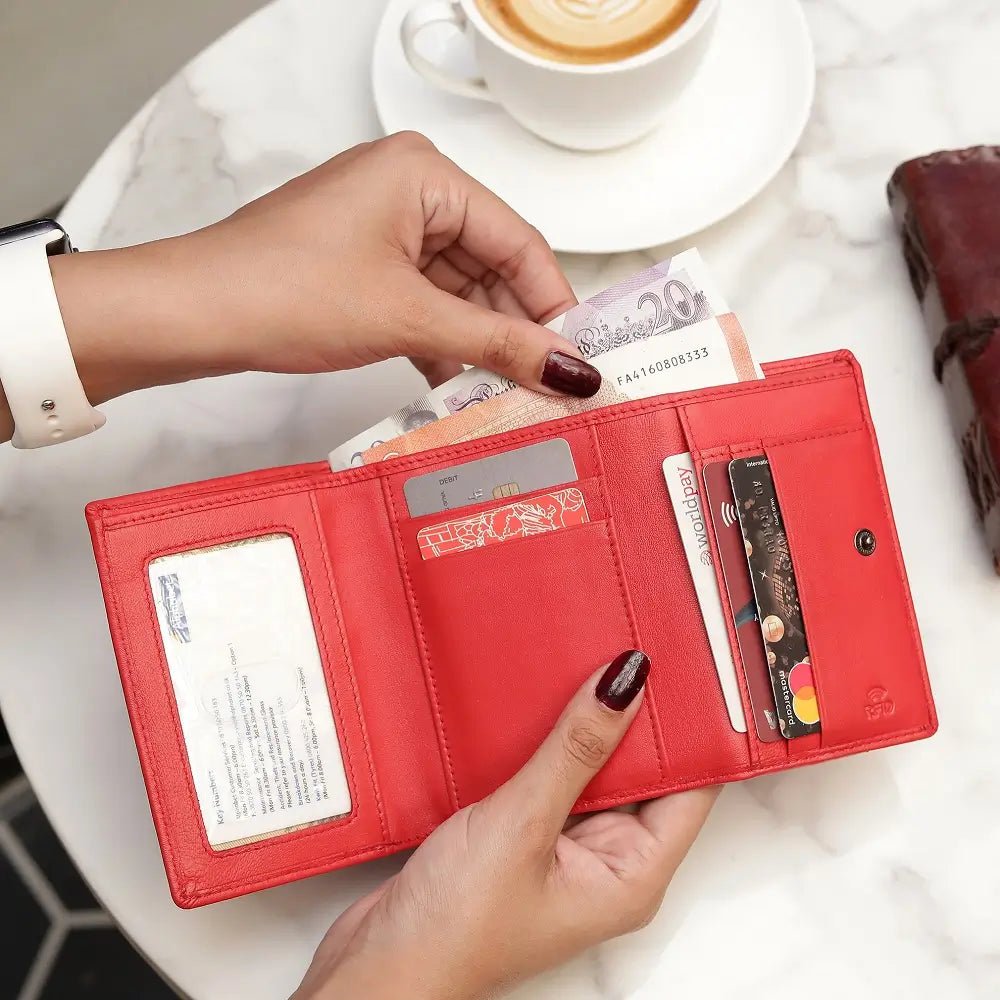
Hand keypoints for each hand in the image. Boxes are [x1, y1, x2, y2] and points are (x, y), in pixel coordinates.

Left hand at [37, 132, 599, 426]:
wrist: (192, 315)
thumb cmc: (282, 290)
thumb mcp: (408, 319)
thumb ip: (497, 345)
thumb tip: (568, 370)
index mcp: (426, 175)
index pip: (519, 242)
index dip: (552, 306)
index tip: (576, 360)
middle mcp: (409, 191)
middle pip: (491, 267)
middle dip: (515, 331)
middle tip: (546, 388)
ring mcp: (384, 229)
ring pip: (459, 291)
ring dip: (478, 344)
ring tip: (505, 396)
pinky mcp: (364, 265)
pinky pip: (425, 303)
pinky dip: (443, 344)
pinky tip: (459, 386)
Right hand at [293, 651, 718, 999]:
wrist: (379, 965)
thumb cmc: (454, 930)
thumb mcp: (522, 825)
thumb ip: (575, 751)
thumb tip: (625, 687)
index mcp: (631, 876)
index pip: (690, 789)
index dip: (693, 731)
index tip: (684, 672)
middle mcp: (606, 863)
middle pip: (642, 774)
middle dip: (635, 717)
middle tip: (629, 648)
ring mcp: (563, 848)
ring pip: (593, 770)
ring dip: (588, 725)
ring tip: (586, 662)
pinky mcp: (524, 835)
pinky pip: (552, 775)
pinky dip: (549, 742)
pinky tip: (539, 704)